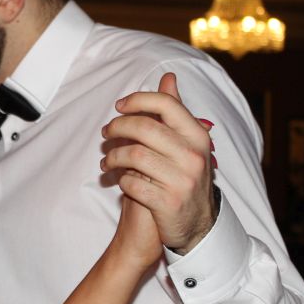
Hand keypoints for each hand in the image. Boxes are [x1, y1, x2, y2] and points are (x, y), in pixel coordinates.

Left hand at [102, 72, 216, 254]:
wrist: (196, 225)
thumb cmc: (184, 177)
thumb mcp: (187, 144)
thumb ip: (175, 111)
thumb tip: (168, 78)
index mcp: (198, 136)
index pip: (166, 105)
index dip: (137, 101)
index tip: (119, 106)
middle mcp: (194, 156)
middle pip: (144, 128)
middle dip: (117, 127)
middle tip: (105, 133)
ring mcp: (182, 180)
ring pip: (134, 156)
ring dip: (113, 156)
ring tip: (107, 160)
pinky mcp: (168, 203)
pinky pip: (132, 183)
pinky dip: (120, 180)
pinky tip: (118, 180)